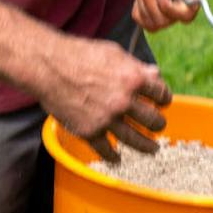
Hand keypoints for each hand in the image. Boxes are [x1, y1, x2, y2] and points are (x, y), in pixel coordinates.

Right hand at [36, 32, 171, 162]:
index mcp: (133, 79)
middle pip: (153, 120)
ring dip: (147, 146)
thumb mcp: (113, 52)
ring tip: (153, 149)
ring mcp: (107, 119)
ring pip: (135, 140)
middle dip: (158, 123)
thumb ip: (136, 66)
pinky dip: (112, 157)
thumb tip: (155, 73)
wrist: (48, 67)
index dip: (164, 98)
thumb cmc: (80, 54)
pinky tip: (117, 159)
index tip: (162, 103)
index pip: (161, 93)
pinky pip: (105, 150)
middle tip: (157, 125)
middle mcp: (124, 101)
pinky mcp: (90, 131)